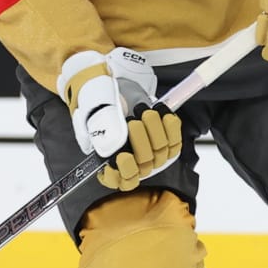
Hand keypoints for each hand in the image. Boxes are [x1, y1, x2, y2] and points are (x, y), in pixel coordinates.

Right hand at [59, 49, 182, 192]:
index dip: (122, 173)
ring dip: (154, 129)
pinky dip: (170, 126)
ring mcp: (150, 154)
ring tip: (144, 111)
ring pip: (161, 152)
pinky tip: (162, 113)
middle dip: (139, 139)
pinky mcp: (167, 143)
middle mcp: (130, 161)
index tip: (121, 156)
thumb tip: (115, 142)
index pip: (118, 180)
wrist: (116, 87)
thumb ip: (102, 124)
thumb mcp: (92, 109)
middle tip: (133, 120)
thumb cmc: (100, 100)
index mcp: (106, 159)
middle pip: (144, 165)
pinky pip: (175, 143)